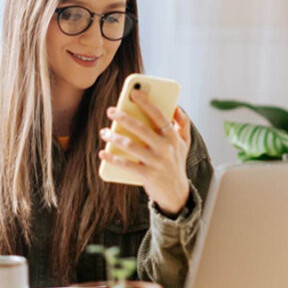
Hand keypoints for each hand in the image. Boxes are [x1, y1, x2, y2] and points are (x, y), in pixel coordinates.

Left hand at [99, 89, 190, 215]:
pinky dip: (113, 158)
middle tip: (110, 111)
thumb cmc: (176, 164)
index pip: (159, 116)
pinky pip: (126, 165)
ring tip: (104, 132)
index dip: (146, 103)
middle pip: (142, 129)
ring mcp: (156, 162)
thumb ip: (183, 124)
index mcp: (173, 138)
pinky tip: (103, 153)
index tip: (133, 93)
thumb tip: (176, 107)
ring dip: (115, 138)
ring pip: (131, 146)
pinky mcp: (148, 175)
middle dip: (124, 118)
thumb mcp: (185, 144)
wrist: (177, 194)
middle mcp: (166, 149)